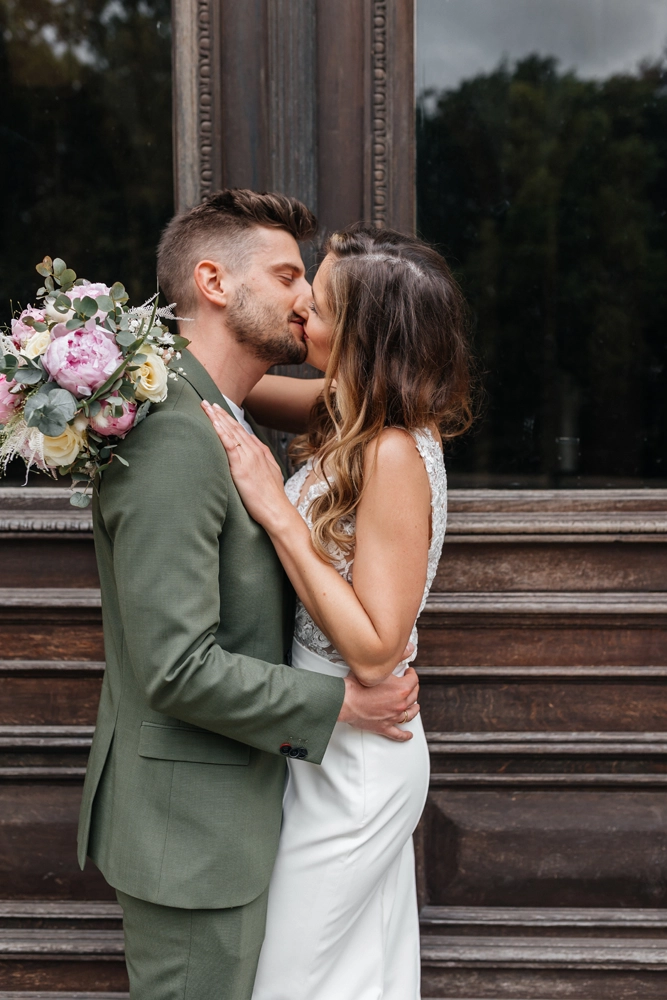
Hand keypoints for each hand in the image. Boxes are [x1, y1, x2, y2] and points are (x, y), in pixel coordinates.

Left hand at [202, 401, 288, 526]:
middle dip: (221, 414)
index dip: (230, 420)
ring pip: (231, 432)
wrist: (277, 510)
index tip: (219, 411)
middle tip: (208, 403)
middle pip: (235, 428)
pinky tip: (213, 423)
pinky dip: (221, 432)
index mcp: (261, 452)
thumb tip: (255, 451)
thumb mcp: (271, 474)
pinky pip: (229, 445)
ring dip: (218, 418)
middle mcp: (255, 451)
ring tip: (206, 407)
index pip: (242, 432)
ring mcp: (248, 457)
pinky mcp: (241, 466)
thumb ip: (262, 460)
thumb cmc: (272, 497)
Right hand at [338, 667, 419, 741]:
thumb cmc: (357, 686)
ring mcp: (393, 716)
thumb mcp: (378, 668)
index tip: (408, 671)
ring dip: (413, 709)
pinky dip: (404, 735)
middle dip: (413, 688)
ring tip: (415, 706)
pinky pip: (398, 734)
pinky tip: (408, 734)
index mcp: (401, 689)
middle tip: (410, 684)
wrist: (345, 701)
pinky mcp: (384, 727)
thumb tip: (407, 650)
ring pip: (409, 714)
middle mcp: (400, 704)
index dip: (411, 673)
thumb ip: (394, 659)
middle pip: (414, 695)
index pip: (413, 679)